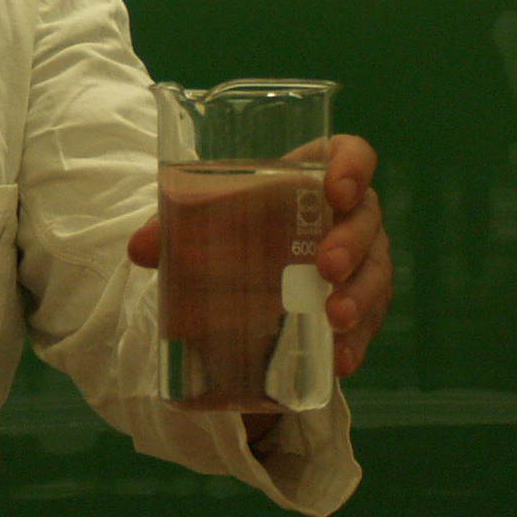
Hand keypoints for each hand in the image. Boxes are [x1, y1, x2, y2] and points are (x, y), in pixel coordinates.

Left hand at [128, 131, 390, 379]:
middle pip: (367, 218)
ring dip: (361, 296)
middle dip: (352, 243)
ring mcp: (359, 260)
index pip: (349, 154)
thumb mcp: (204, 221)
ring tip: (336, 319)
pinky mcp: (358, 303)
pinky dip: (356, 342)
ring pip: (377, 272)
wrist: (242, 273)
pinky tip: (339, 362)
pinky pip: (370, 320)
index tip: (337, 188)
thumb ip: (171, 227)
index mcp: (312, 175)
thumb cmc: (233, 225)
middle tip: (326, 268)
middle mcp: (346, 215)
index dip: (353, 165)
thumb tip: (139, 248)